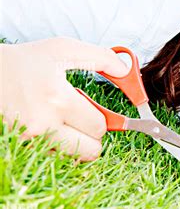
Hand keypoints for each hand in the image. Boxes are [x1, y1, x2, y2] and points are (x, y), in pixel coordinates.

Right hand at [0, 37, 128, 160]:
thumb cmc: (26, 61)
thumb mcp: (63, 49)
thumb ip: (101, 58)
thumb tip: (127, 71)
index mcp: (58, 99)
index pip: (99, 126)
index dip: (101, 119)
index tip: (92, 111)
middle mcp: (43, 123)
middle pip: (91, 150)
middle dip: (93, 135)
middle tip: (81, 119)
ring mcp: (30, 139)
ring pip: (74, 158)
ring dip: (78, 144)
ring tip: (66, 124)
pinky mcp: (22, 146)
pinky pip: (55, 160)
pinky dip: (60, 149)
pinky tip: (52, 130)